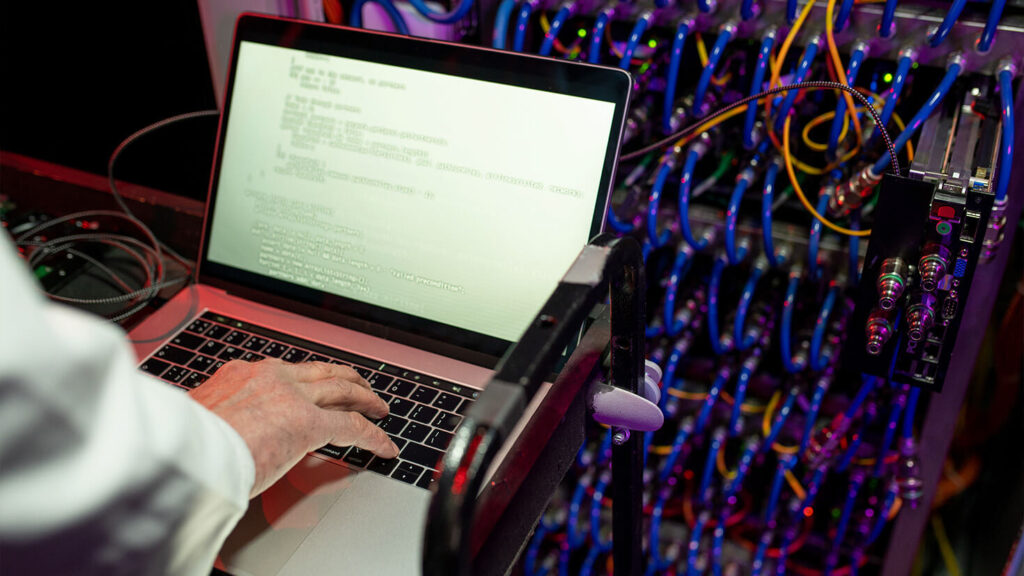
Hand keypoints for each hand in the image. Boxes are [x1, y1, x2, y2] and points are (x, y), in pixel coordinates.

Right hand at [190, 359, 398, 496]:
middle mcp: (269, 377)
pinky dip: (373, 435)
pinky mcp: (307, 422)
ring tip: (379, 408)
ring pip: (340, 389)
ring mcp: (291, 397)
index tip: (311, 387)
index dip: (306, 380)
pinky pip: (351, 427)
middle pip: (320, 372)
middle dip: (345, 379)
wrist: (181, 453)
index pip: (286, 372)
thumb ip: (216, 421)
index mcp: (240, 373)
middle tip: (360, 388)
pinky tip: (384, 447)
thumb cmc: (180, 445)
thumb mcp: (198, 421)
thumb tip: (215, 437)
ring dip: (364, 398)